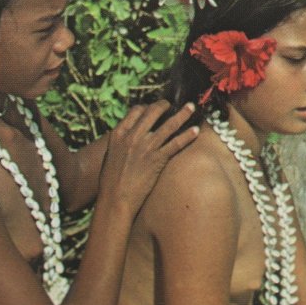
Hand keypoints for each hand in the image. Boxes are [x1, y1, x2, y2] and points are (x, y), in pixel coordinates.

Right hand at [98, 100, 197, 215]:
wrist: (114, 199)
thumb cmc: (109, 183)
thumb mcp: (110, 157)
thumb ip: (121, 144)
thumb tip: (129, 138)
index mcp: (118, 134)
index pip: (136, 111)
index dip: (147, 107)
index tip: (154, 109)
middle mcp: (132, 136)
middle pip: (153, 112)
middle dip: (165, 105)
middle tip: (173, 105)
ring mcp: (146, 147)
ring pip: (168, 125)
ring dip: (182, 114)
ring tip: (191, 108)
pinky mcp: (157, 160)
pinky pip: (176, 143)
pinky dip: (187, 135)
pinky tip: (196, 131)